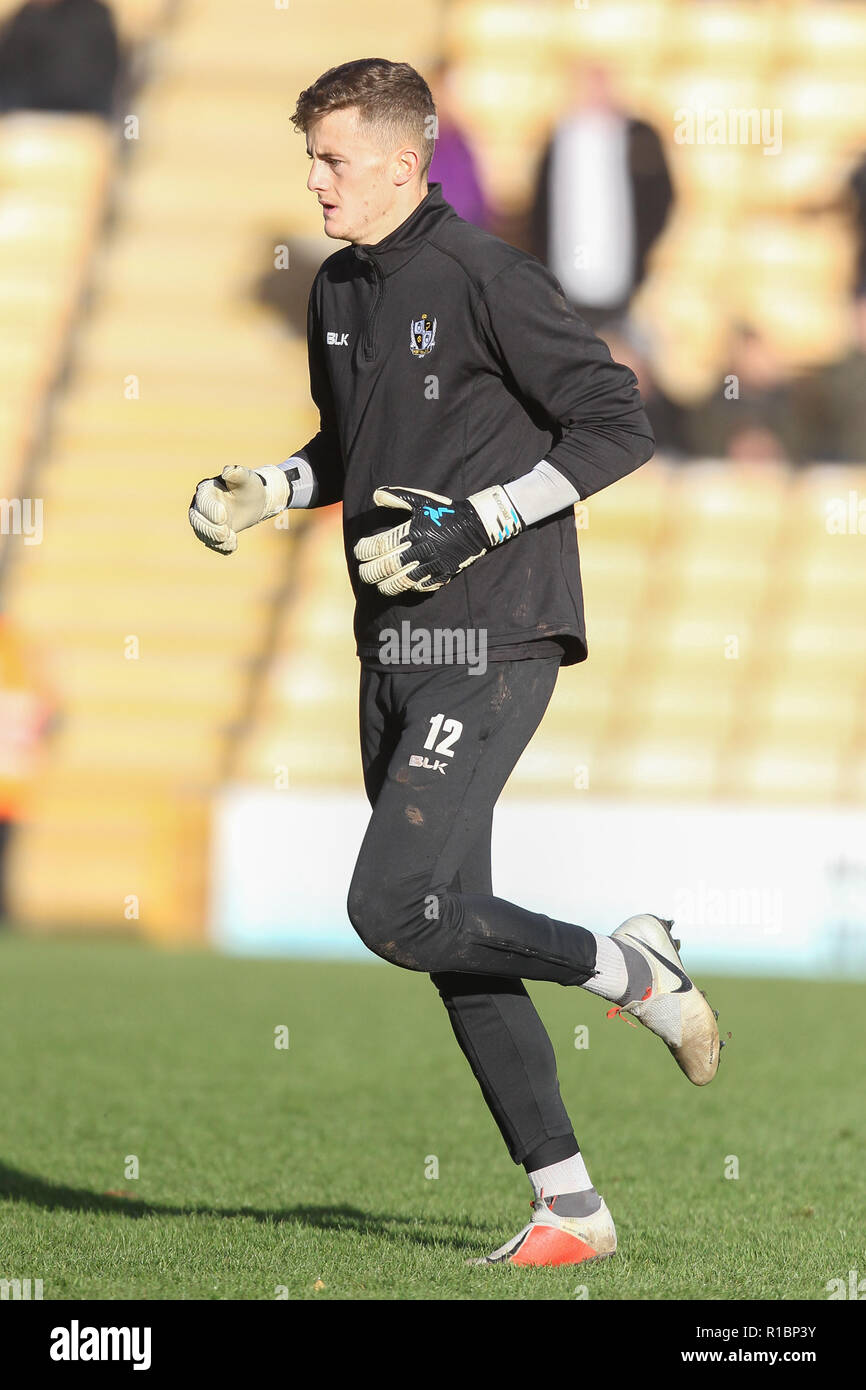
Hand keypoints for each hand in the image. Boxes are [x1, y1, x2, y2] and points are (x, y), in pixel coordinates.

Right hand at [188, 464, 289, 554]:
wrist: (253, 501)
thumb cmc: (248, 486)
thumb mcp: (246, 478)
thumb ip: (237, 474)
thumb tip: (227, 471)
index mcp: (206, 490)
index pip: (203, 501)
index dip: (210, 510)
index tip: (223, 517)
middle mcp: (201, 506)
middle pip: (197, 520)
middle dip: (209, 528)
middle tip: (225, 533)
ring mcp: (205, 521)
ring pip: (202, 533)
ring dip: (214, 539)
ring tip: (231, 539)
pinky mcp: (212, 534)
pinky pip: (213, 544)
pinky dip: (221, 547)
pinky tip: (232, 546)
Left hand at [353, 484, 522, 595]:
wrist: (475, 526)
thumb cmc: (445, 512)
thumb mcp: (422, 501)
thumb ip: (398, 498)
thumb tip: (376, 495)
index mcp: (413, 532)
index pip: (381, 545)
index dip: (365, 550)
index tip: (358, 551)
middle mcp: (421, 550)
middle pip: (387, 567)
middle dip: (370, 572)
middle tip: (362, 573)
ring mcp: (432, 565)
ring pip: (401, 582)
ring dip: (385, 585)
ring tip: (377, 585)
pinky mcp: (442, 575)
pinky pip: (420, 587)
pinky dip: (407, 588)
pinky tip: (399, 586)